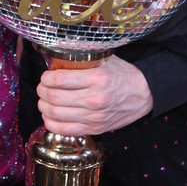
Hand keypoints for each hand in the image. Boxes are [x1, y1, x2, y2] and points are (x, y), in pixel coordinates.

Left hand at [36, 56, 152, 135]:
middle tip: (42, 87)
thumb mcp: (105, 59)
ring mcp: (94, 117)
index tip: (45, 76)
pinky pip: (64, 130)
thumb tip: (58, 56)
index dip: (46, 78)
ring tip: (44, 100)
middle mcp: (94, 99)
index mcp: (96, 79)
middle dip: (42, 91)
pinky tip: (50, 115)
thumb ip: (83, 58)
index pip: (59, 79)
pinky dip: (51, 123)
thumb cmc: (123, 74)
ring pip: (55, 114)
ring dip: (43, 106)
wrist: (144, 94)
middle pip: (54, 98)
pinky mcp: (95, 129)